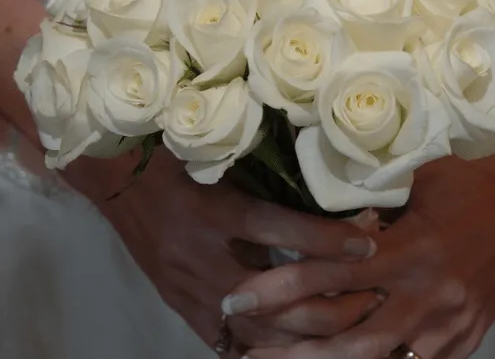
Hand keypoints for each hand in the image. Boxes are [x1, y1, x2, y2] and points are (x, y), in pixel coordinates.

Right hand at [61, 146, 379, 351]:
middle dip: (331, 304)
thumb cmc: (174, 159)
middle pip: (277, 297)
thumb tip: (321, 184)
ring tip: (349, 327)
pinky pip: (228, 343)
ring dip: (307, 334)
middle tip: (372, 297)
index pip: (280, 229)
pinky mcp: (181, 308)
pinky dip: (266, 349)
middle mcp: (204, 259)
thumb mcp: (219, 160)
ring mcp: (190, 291)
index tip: (369, 243)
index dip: (327, 239)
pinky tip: (298, 349)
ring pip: (258, 330)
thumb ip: (264, 176)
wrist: (118, 182)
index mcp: (215, 212)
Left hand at [223, 111, 494, 358]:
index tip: (238, 297)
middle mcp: (428, 295)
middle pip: (347, 332)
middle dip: (289, 344)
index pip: (332, 275)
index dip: (281, 288)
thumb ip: (368, 199)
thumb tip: (316, 209)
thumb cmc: (469, 176)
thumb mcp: (415, 177)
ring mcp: (450, 325)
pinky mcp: (466, 339)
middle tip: (240, 348)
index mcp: (412, 248)